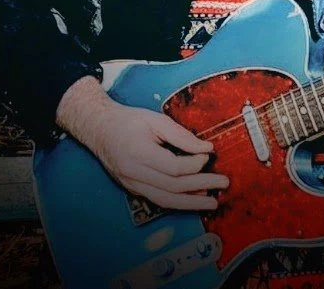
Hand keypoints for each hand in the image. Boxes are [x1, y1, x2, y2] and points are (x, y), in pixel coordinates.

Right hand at [89, 103, 228, 210]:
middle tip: (223, 183)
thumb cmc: (129, 120)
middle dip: (201, 187)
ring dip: (191, 203)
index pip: (174, 168)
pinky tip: (193, 197)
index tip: (208, 155)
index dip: (195, 164)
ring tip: (212, 202)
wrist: (99, 129)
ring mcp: (132, 185)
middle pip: (173, 188)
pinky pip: (158, 199)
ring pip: (165, 201)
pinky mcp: (133, 189)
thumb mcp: (156, 120)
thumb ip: (181, 135)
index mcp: (140, 154)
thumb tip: (206, 148)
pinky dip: (177, 201)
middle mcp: (134, 174)